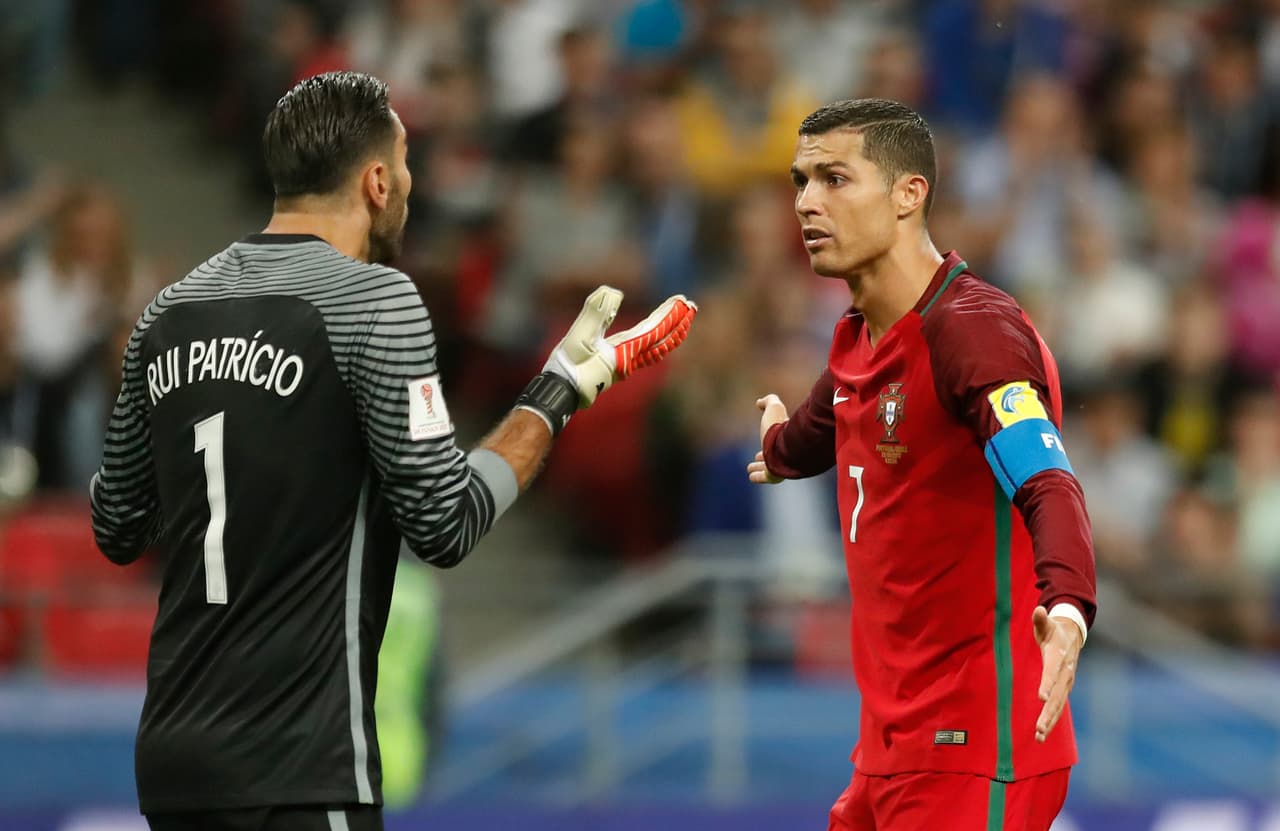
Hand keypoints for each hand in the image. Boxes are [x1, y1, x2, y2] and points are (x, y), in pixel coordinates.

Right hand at [544, 286, 696, 407]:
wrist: (560, 390)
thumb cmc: (567, 365)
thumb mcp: (579, 335)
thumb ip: (596, 313)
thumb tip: (616, 293)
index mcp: (625, 352)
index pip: (656, 331)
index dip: (671, 316)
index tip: (684, 301)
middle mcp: (630, 359)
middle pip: (662, 340)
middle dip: (678, 322)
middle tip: (691, 305)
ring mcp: (625, 364)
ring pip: (656, 347)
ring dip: (670, 332)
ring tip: (681, 320)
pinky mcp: (617, 365)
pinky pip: (645, 352)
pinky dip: (656, 341)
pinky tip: (654, 335)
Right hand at [746, 395, 788, 483]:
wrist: (788, 450)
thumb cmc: (781, 430)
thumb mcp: (775, 409)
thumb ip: (769, 401)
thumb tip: (759, 403)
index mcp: (787, 439)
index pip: (779, 440)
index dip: (771, 438)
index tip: (764, 437)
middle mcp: (785, 454)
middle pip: (775, 456)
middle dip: (766, 456)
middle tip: (758, 456)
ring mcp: (780, 466)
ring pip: (769, 468)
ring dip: (760, 468)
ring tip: (750, 468)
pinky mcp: (773, 476)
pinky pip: (764, 477)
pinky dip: (757, 476)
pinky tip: (751, 476)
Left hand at [1033, 605, 1082, 742]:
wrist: (1072, 635)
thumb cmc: (1053, 630)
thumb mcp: (1046, 623)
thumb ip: (1041, 619)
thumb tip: (1039, 610)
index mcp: (1058, 657)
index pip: (1052, 672)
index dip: (1047, 684)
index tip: (1040, 697)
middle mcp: (1065, 673)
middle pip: (1056, 696)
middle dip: (1048, 712)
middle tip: (1038, 728)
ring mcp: (1066, 683)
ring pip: (1058, 706)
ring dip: (1049, 721)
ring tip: (1039, 737)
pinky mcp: (1064, 689)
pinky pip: (1058, 707)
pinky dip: (1052, 720)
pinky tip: (1041, 735)